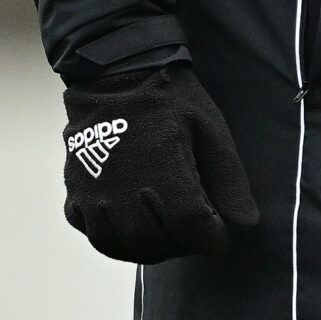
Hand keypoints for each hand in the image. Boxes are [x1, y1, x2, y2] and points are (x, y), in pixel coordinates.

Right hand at [61, 62, 259, 262]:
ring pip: (125, 246)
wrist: (115, 72)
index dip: (213, 238)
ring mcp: (95, 195)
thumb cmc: (169, 100)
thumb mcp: (211, 130)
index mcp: (165, 177)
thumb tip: (244, 224)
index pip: (195, 233)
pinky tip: (131, 223)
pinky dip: (116, 238)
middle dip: (184, 244)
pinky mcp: (75, 192)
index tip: (219, 230)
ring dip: (151, 247)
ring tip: (166, 232)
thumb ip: (229, 180)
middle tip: (194, 228)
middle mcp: (126, 193)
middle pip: (160, 245)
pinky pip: (94, 233)